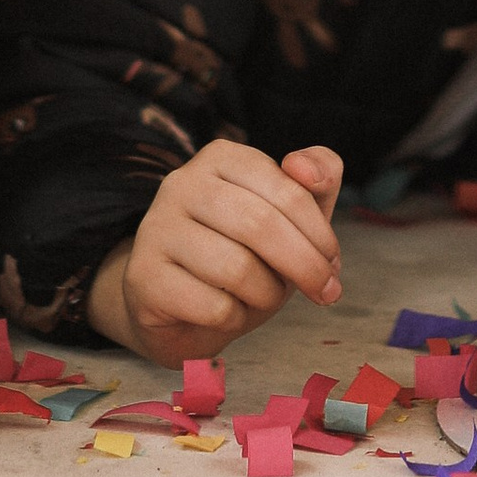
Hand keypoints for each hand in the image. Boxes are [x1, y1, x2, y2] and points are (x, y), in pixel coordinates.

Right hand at [86, 141, 344, 362]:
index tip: (333, 264)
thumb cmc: (242, 253)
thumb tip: (307, 168)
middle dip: (306, 267)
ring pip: (237, 269)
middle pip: (262, 226)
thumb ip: (317, 180)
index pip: (288, 190)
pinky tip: (226, 312)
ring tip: (264, 297)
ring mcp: (156, 229)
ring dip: (267, 295)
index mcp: (221, 157)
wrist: (178, 305)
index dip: (321, 234)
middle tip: (326, 292)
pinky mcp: (143, 277)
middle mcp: (182, 184)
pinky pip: (212, 306)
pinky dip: (234, 318)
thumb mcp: (288, 216)